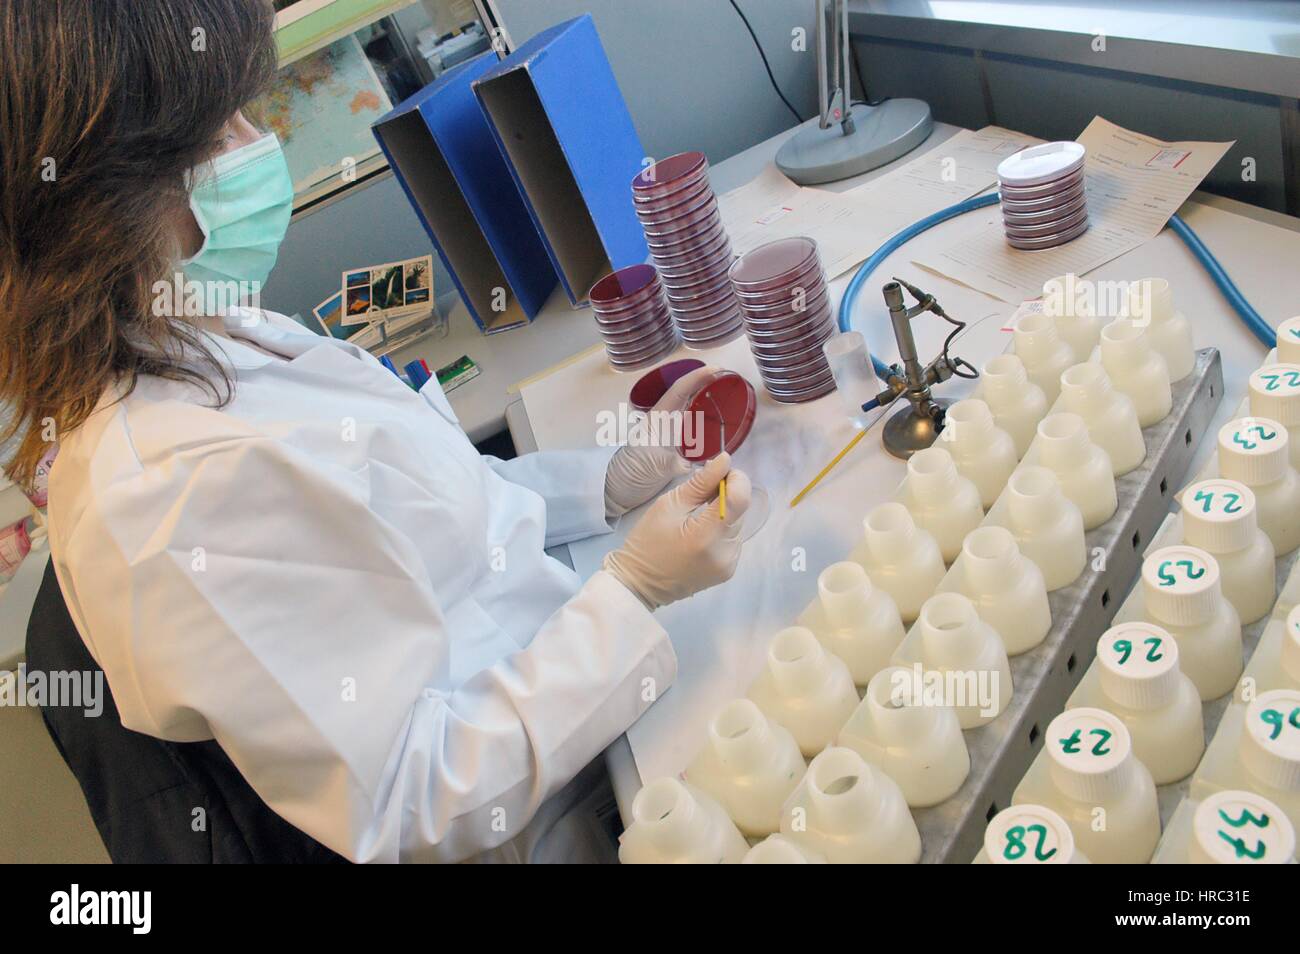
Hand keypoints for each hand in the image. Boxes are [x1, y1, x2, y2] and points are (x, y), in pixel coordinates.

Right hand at [603, 453, 750, 610]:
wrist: (639, 584)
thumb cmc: (647, 542)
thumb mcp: (668, 505)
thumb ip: (701, 483)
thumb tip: (725, 460)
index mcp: (706, 535)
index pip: (740, 499)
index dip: (736, 479)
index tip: (720, 472)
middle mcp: (725, 552)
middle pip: (740, 511)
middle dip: (726, 495)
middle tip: (701, 492)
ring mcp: (729, 564)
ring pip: (737, 524)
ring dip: (723, 513)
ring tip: (696, 516)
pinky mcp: (728, 571)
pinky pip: (732, 540)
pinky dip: (721, 530)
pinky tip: (700, 533)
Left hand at [604, 365, 719, 518]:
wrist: (615, 489)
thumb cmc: (630, 472)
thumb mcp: (655, 466)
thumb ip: (679, 463)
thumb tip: (707, 464)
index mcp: (658, 419)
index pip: (679, 390)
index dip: (697, 377)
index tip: (716, 369)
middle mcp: (664, 421)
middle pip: (686, 396)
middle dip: (705, 385)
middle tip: (728, 381)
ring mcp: (667, 433)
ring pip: (689, 411)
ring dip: (706, 403)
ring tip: (727, 398)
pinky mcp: (671, 447)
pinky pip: (692, 429)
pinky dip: (705, 424)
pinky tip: (717, 428)